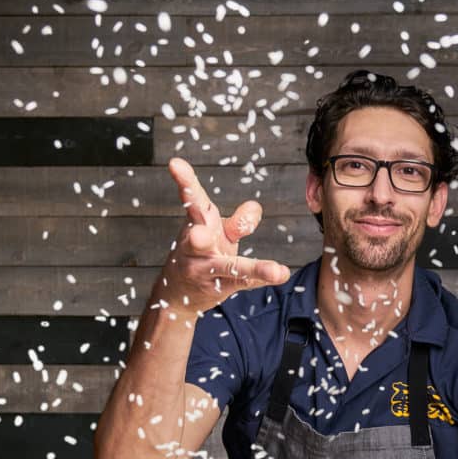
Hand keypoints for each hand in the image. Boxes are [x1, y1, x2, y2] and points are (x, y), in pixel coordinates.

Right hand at [160, 157, 290, 314]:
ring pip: (227, 267)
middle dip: (198, 237)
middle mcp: (195, 248)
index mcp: (196, 223)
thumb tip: (254, 207)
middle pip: (197, 238)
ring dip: (249, 266)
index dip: (185, 181)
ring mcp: (206, 270)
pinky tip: (282, 274)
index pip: (191, 199)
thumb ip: (238, 220)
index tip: (175, 164)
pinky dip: (264, 277)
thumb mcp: (217, 231)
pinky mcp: (221, 286)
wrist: (177, 294)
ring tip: (271, 269)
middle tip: (198, 235)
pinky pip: (245, 281)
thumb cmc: (200, 253)